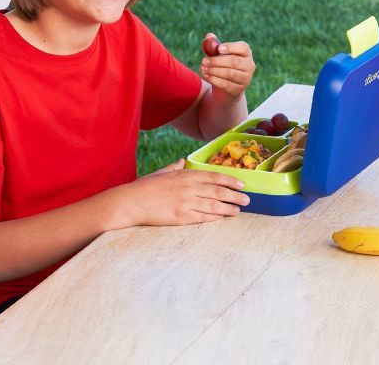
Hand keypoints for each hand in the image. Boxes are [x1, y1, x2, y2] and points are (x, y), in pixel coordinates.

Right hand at [115, 159, 249, 226]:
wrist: (131, 202)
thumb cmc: (146, 186)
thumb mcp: (163, 172)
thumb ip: (176, 167)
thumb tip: (183, 161)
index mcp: (186, 175)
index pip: (215, 177)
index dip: (230, 181)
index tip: (242, 184)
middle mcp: (190, 188)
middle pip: (219, 192)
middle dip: (235, 196)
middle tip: (247, 199)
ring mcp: (186, 203)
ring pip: (214, 206)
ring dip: (228, 208)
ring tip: (238, 210)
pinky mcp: (181, 217)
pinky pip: (202, 217)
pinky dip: (214, 217)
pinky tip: (222, 217)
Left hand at [200, 34, 254, 102]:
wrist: (226, 88)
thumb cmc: (223, 66)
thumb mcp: (218, 55)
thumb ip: (213, 45)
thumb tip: (209, 36)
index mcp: (246, 53)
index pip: (243, 48)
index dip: (231, 47)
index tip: (218, 49)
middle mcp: (249, 65)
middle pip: (235, 61)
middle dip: (217, 61)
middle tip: (203, 60)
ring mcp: (246, 79)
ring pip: (230, 73)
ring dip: (214, 70)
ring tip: (202, 68)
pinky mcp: (238, 90)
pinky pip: (226, 84)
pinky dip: (214, 79)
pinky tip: (206, 76)